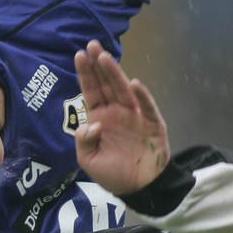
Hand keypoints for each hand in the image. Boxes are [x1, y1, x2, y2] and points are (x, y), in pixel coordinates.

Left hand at [73, 41, 169, 194]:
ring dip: (115, 73)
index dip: (86, 74)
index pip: (91, 91)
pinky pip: (147, 107)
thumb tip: (92, 123)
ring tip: (105, 57)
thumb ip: (84, 141)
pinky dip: (142, 96)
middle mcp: (116, 111)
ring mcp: (135, 115)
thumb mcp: (89, 160)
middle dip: (99, 65)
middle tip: (92, 45)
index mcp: (100, 118)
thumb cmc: (112, 174)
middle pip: (106, 84)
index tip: (79, 55)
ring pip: (123, 90)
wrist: (138, 187)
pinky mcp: (152, 123)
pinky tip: (134, 84)